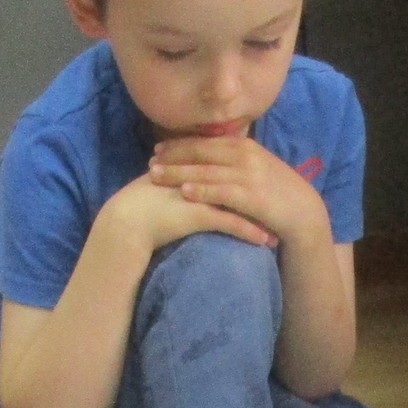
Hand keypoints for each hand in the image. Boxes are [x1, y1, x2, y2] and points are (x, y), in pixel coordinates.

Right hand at [103, 172, 277, 256]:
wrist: (126, 219)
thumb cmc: (141, 206)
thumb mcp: (165, 185)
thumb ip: (182, 178)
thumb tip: (192, 181)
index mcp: (194, 166)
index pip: (229, 167)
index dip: (248, 178)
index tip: (266, 187)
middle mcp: (201, 176)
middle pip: (241, 182)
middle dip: (263, 195)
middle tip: (282, 206)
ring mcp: (203, 195)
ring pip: (241, 203)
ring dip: (262, 216)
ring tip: (280, 228)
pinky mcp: (200, 214)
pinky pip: (232, 224)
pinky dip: (250, 232)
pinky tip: (265, 241)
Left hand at [148, 133, 326, 246]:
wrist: (304, 213)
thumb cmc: (277, 193)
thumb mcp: (257, 169)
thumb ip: (235, 161)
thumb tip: (210, 160)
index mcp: (244, 146)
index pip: (205, 142)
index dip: (180, 144)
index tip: (159, 148)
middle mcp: (245, 155)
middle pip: (201, 152)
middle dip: (174, 156)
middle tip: (150, 161)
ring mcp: (248, 175)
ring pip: (206, 170)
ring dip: (179, 172)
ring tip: (156, 175)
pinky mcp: (252, 196)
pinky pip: (221, 191)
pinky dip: (202, 190)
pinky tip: (184, 192)